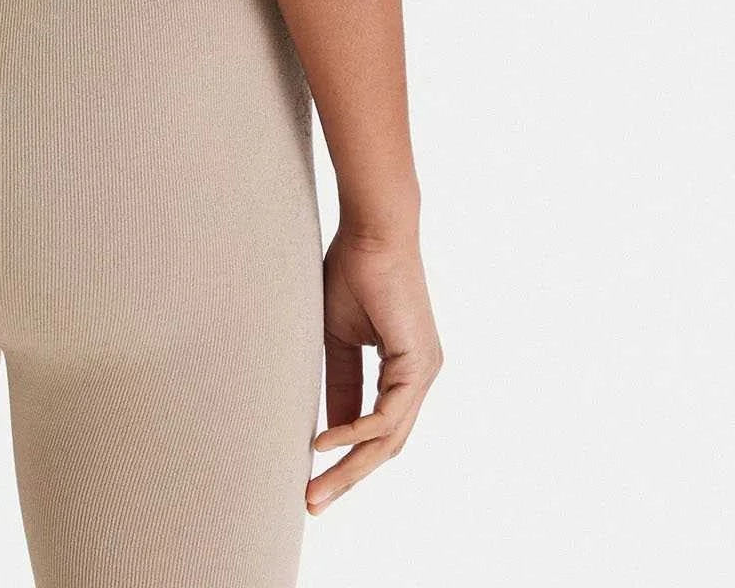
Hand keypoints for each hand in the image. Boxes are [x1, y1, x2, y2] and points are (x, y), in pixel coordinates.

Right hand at [306, 224, 442, 513]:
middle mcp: (420, 377)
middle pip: (385, 446)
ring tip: (315, 489)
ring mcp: (424, 373)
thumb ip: (340, 383)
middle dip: (347, 478)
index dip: (346, 457)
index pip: (377, 429)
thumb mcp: (337, 340)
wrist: (371, 232)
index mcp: (404, 371)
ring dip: (349, 468)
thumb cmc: (352, 273)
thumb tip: (328, 429)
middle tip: (312, 503)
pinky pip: (387, 415)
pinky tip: (324, 443)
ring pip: (388, 440)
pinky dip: (354, 432)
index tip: (311, 480)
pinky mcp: (418, 364)